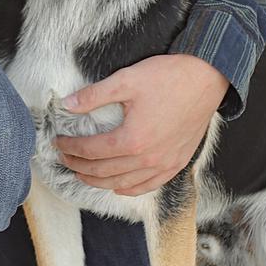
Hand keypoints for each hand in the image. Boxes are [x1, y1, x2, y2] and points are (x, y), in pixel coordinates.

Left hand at [55, 54, 229, 196]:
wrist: (207, 78)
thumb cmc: (168, 77)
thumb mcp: (126, 79)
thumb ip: (94, 95)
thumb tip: (67, 105)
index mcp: (132, 139)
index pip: (90, 151)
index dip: (70, 148)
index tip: (58, 142)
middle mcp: (147, 158)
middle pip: (103, 172)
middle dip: (78, 166)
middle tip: (64, 158)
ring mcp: (164, 164)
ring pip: (123, 184)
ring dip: (98, 181)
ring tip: (83, 173)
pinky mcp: (177, 163)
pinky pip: (149, 186)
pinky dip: (129, 189)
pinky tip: (118, 186)